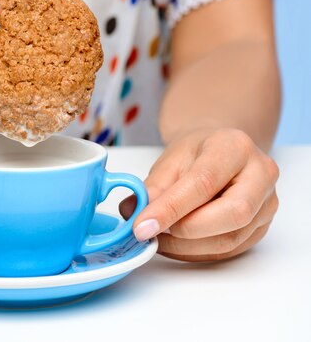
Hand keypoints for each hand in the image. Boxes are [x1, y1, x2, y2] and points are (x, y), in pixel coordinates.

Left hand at [120, 128, 279, 261]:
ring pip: (230, 239)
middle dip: (186, 229)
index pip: (204, 182)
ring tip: (158, 237)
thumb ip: (153, 187)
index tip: (141, 226)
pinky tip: (173, 244)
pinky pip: (228, 250)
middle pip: (232, 213)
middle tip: (152, 231)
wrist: (219, 152)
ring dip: (186, 246)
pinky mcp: (261, 228)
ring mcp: (267, 204)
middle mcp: (261, 175)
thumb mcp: (170, 160)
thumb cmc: (196, 153)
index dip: (170, 208)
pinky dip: (195, 252)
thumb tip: (133, 213)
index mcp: (234, 147)